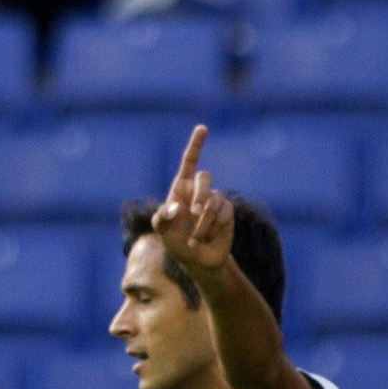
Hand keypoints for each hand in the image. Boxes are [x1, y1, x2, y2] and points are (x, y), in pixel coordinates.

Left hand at [153, 125, 233, 279]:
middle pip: (204, 178)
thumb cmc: (176, 243)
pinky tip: (209, 237)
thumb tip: (175, 207)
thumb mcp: (162, 232)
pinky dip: (213, 228)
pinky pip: (223, 213)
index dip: (196, 145)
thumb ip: (161, 218)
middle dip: (199, 196)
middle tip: (194, 213)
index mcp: (181, 190)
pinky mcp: (227, 211)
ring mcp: (214, 200)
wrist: (197, 260)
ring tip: (195, 240)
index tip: (202, 128)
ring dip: (202, 224)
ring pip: (212, 201)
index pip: (189, 162)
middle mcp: (199, 191)